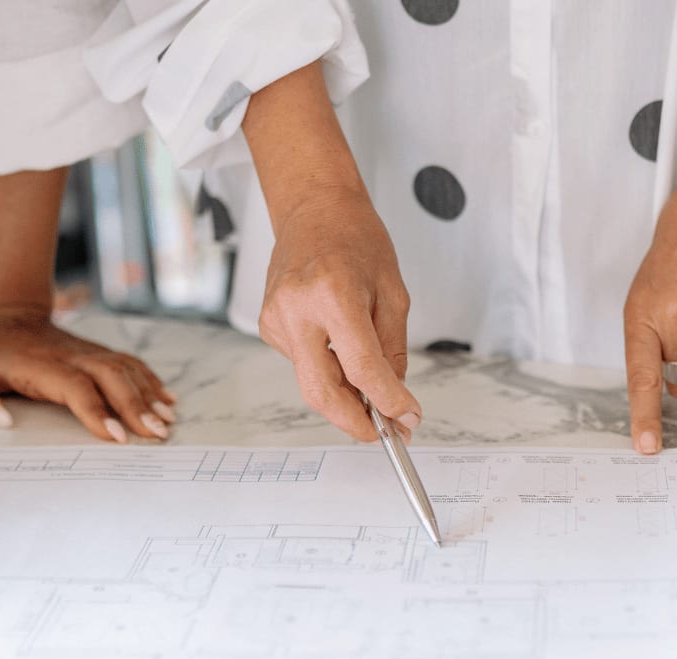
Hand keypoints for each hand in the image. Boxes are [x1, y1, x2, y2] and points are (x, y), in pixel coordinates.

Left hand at [0, 302, 177, 441]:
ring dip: (149, 395)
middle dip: (136, 405)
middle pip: (111, 376)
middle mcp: (68, 355)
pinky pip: (129, 364)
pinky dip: (150, 381)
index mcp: (37, 363)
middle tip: (156, 434)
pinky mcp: (95, 353)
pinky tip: (167, 400)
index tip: (116, 437)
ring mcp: (85, 352)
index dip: (96, 411)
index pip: (74, 386)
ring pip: (125, 368)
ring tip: (166, 422)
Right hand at [257, 189, 418, 441]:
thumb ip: (392, 350)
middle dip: (355, 422)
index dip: (389, 401)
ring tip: (372, 388)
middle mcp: (297, 310)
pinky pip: (303, 363)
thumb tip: (392, 397)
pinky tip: (338, 345)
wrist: (313, 208)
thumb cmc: (355, 239)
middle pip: (322, 392)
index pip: (362, 368)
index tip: (408, 418)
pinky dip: (328, 369)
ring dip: (345, 396)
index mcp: (333, 295)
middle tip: (385, 432)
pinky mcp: (268, 326)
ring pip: (313, 382)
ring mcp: (276, 319)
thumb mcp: (392, 293)